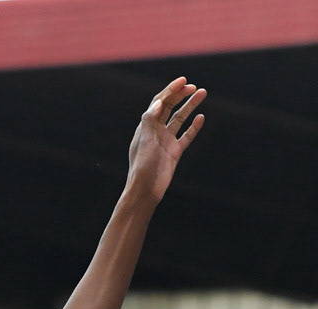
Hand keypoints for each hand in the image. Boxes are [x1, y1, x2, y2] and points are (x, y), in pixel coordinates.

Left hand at [127, 77, 205, 203]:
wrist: (146, 191)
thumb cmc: (142, 167)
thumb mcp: (144, 140)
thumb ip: (150, 119)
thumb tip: (159, 101)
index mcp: (146, 126)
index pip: (159, 102)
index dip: (170, 90)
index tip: (183, 81)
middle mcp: (156, 131)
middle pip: (170, 107)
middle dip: (181, 95)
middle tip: (194, 87)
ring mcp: (166, 141)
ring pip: (180, 119)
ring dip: (190, 106)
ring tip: (203, 93)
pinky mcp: (175, 152)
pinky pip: (186, 136)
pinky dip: (193, 126)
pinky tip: (201, 117)